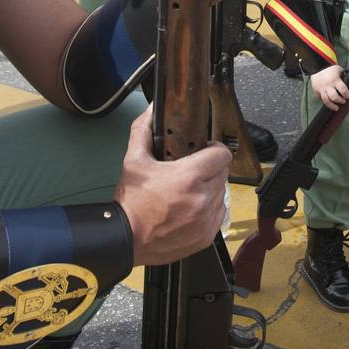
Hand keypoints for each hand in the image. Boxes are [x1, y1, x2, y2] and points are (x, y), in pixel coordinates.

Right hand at [115, 105, 231, 265]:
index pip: (222, 155)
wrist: (125, 239)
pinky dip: (208, 209)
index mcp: (188, 176)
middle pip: (223, 173)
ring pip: (221, 194)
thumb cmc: (130, 200)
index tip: (205, 150)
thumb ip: (143, 130)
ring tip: (190, 190)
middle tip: (193, 170)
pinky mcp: (206, 236)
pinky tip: (191, 208)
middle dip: (210, 169)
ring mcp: (206, 219)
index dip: (214, 149)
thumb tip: (152, 109)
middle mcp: (202, 198)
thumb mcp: (133, 160)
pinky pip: (218, 214)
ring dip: (210, 189)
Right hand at [311, 64, 348, 110]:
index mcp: (335, 80)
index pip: (343, 90)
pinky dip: (325, 101)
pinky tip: (328, 101)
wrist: (317, 66)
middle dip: (340, 101)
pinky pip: (320, 98)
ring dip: (332, 106)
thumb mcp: (339, 70)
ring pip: (326, 101)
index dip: (346, 95)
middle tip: (343, 101)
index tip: (347, 96)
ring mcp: (321, 89)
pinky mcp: (316, 90)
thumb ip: (344, 77)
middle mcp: (328, 85)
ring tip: (336, 107)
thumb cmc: (329, 68)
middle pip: (334, 97)